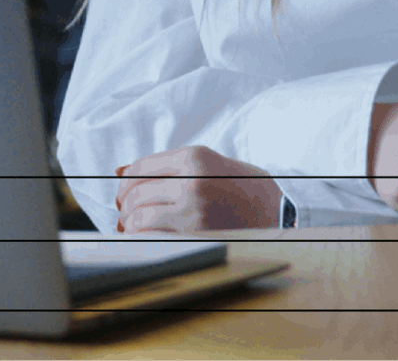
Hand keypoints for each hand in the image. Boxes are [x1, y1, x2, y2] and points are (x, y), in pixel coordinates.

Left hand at [113, 145, 282, 232]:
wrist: (278, 210)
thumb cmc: (241, 185)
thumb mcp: (207, 162)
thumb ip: (165, 166)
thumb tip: (118, 171)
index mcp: (194, 158)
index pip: (138, 169)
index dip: (124, 183)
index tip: (124, 193)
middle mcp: (192, 183)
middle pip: (134, 194)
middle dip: (124, 205)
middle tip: (125, 212)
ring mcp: (193, 212)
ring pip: (138, 218)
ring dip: (129, 224)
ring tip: (133, 226)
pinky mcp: (196, 237)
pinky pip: (151, 239)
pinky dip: (141, 240)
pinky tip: (146, 238)